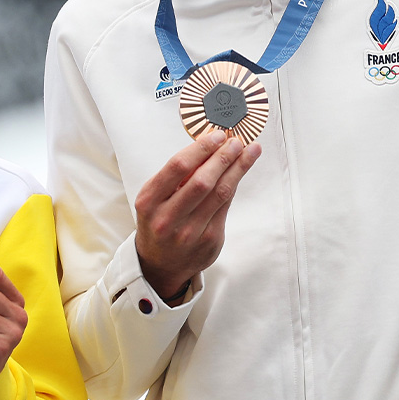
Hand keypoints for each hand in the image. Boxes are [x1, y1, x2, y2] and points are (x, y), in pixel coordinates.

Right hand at [134, 129, 259, 301]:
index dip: (201, 148)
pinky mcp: (209, 240)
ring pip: (220, 193)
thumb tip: (208, 146)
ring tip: (249, 151)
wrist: (160, 264)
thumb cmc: (158, 221)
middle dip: (223, 157)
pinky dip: (234, 185)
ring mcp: (190, 232)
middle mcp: (168, 219)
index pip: (177, 167)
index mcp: (149, 202)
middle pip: (202, 181)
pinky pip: (225, 206)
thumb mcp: (154, 199)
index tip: (216, 135)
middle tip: (236, 141)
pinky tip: (240, 172)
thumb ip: (176, 177)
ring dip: (237, 168)